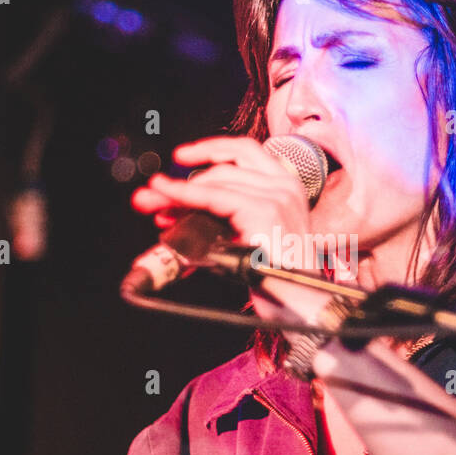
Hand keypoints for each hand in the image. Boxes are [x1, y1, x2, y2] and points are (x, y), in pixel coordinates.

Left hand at [132, 136, 335, 325]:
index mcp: (287, 187)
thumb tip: (179, 212)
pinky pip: (215, 196)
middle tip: (152, 194)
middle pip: (225, 166)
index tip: (181, 156)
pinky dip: (186, 195)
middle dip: (183, 178)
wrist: (303, 305)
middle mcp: (286, 186)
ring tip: (153, 202)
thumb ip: (224, 219)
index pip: (245, 151)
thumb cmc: (280, 280)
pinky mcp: (265, 210)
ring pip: (217, 180)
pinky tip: (168, 197)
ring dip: (178, 191)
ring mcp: (278, 196)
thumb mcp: (250, 238)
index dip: (210, 149)